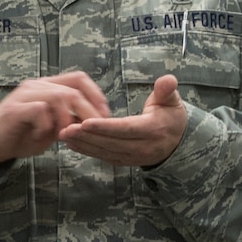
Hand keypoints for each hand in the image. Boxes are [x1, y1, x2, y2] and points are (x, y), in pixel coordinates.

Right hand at [0, 71, 110, 163]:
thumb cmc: (22, 134)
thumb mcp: (52, 128)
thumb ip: (69, 120)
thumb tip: (95, 121)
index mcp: (48, 86)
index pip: (78, 78)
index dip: (95, 95)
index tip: (104, 115)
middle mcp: (37, 86)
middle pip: (72, 89)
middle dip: (88, 111)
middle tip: (92, 130)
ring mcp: (24, 95)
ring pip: (58, 96)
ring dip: (67, 119)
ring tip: (65, 135)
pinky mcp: (14, 109)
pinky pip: (39, 110)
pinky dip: (47, 126)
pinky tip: (43, 136)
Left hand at [59, 75, 188, 168]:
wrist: (178, 142)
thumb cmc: (171, 116)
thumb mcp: (172, 101)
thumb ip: (167, 90)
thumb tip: (168, 80)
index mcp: (153, 130)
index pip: (126, 129)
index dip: (105, 126)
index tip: (85, 121)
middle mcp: (143, 148)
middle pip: (111, 142)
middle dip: (87, 136)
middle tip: (66, 128)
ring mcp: (133, 157)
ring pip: (105, 152)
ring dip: (83, 144)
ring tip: (64, 134)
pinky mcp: (125, 161)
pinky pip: (104, 157)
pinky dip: (87, 150)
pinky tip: (72, 143)